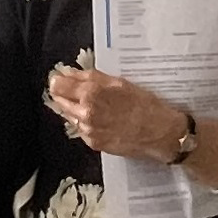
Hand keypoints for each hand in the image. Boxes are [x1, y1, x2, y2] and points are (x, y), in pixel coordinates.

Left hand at [47, 66, 183, 159]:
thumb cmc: (145, 105)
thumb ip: (90, 77)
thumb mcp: (119, 83)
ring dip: (75, 109)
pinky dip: (86, 123)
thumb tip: (68, 74)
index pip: (58, 85)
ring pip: (69, 116)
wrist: (160, 133)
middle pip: (59, 101)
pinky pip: (81, 129)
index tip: (64, 79)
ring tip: (96, 106)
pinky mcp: (93, 143)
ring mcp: (88, 130)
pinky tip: (102, 119)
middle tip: (79, 91)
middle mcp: (85, 113)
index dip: (59, 81)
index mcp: (91, 94)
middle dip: (66, 94)